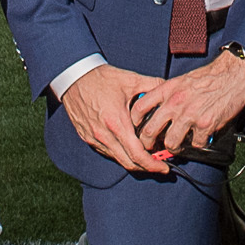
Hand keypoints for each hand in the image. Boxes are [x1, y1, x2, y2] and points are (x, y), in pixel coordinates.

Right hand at [60, 65, 176, 175]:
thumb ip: (153, 85)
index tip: (165, 167)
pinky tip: (129, 148)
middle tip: (160, 166)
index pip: (137, 155)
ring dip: (133, 162)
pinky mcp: (87, 137)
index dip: (153, 165)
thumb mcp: (131, 80)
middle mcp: (104, 135)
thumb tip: (170, 89)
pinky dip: (120, 154)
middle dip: (146, 168)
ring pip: (117, 159)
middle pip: (128, 163)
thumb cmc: (102, 78)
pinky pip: (107, 152)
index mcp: (116, 123)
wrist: (74, 77)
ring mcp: (93, 138)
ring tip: (148, 157)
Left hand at [129, 51, 244, 158]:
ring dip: (173, 148)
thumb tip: (158, 110)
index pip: (139, 108)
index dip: (134, 122)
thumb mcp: (181, 80)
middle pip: (149, 131)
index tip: (137, 129)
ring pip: (171, 142)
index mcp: (167, 90)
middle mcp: (175, 103)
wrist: (233, 73)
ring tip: (178, 146)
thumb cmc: (209, 76)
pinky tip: (200, 138)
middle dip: (148, 144)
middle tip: (152, 147)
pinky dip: (198, 144)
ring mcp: (190, 115)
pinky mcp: (206, 125)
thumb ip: (169, 94)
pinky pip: (196, 144)